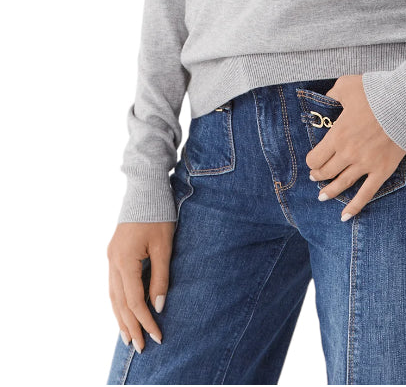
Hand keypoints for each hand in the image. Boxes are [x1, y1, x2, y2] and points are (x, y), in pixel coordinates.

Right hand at [107, 222, 174, 351]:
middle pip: (119, 303)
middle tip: (141, 347)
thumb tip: (158, 306)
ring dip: (121, 317)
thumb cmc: (158, 214)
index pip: (134, 301)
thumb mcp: (164, 246)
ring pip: (113, 295)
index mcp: (124, 261)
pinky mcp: (114, 252)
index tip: (157, 336)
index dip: (146, 321)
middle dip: (131, 326)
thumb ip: (160, 277)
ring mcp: (111, 257)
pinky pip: (113, 284)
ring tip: (128, 337)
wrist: (145, 188)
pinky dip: (118, 301)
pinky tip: (123, 311)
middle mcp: (113, 261)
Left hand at [304, 74, 405, 221]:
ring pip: (342, 184)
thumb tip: (328, 99)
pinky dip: (354, 207)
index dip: (312, 161)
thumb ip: (334, 94)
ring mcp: (365, 164)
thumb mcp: (348, 85)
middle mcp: (348, 153)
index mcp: (338, 134)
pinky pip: (366, 193)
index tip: (313, 161)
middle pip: (327, 172)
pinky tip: (345, 216)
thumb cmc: (376, 91)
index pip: (316, 157)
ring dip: (330, 191)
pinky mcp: (382, 170)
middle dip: (318, 175)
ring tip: (322, 196)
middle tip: (316, 176)